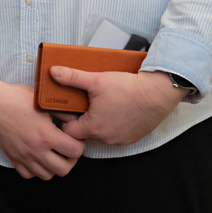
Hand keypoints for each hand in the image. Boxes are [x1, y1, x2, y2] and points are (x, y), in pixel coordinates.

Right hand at [0, 67, 85, 179]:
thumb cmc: (15, 98)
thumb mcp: (42, 101)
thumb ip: (63, 112)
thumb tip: (76, 120)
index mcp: (46, 135)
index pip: (75, 151)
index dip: (79, 144)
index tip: (74, 136)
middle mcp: (35, 150)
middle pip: (64, 169)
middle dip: (70, 159)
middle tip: (67, 147)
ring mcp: (23, 157)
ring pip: (47, 175)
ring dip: (54, 166)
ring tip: (53, 152)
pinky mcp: (12, 158)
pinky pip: (29, 175)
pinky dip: (36, 169)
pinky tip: (37, 156)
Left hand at [51, 68, 184, 146]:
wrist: (158, 93)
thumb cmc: (127, 88)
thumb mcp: (96, 80)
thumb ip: (72, 77)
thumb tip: (53, 72)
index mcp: (92, 128)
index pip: (69, 131)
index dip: (67, 119)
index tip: (70, 107)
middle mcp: (106, 138)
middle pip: (85, 133)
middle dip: (83, 120)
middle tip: (86, 103)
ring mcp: (121, 140)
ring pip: (102, 134)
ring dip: (100, 123)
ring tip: (103, 105)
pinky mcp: (134, 137)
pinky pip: (118, 135)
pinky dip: (115, 125)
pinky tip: (118, 110)